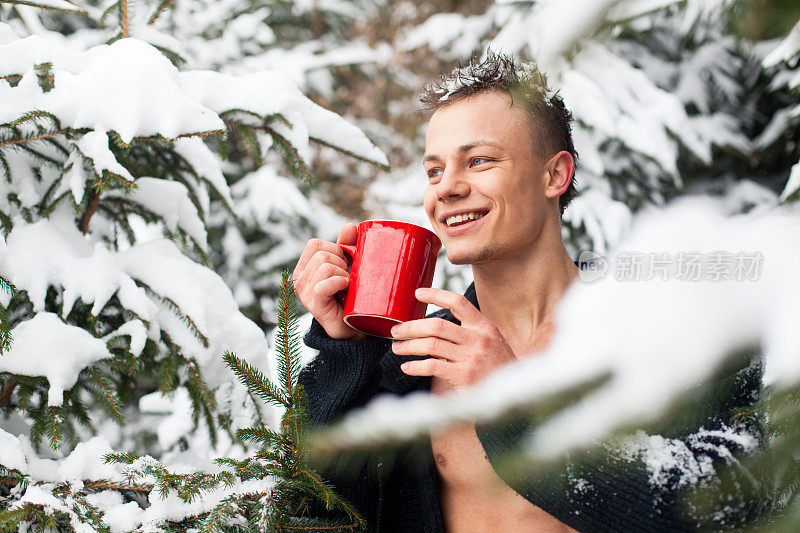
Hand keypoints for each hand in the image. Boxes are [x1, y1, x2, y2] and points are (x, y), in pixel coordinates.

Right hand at [293, 223, 364, 339]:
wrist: (355, 324)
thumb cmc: (351, 293)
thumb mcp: (348, 265)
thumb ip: (347, 245)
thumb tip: (349, 226)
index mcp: (304, 268)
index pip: (314, 244)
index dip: (335, 250)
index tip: (344, 265)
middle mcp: (299, 280)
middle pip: (322, 254)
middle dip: (342, 263)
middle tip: (348, 279)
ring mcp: (305, 293)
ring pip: (325, 266)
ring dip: (344, 274)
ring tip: (347, 287)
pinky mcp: (315, 305)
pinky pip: (323, 285)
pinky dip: (338, 282)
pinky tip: (346, 288)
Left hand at [390, 287, 516, 388]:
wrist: (512, 394)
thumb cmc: (497, 367)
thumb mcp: (491, 342)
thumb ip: (469, 332)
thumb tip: (434, 327)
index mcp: (484, 326)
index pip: (458, 302)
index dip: (436, 294)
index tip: (417, 293)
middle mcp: (478, 339)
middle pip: (436, 325)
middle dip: (411, 327)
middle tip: (396, 330)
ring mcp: (471, 357)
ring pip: (431, 345)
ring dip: (409, 346)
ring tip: (397, 348)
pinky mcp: (464, 376)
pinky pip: (432, 366)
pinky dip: (415, 366)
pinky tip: (407, 367)